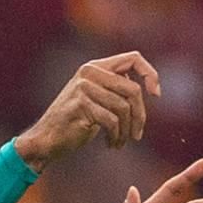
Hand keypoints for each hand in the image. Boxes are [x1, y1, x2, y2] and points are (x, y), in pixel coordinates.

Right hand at [14, 52, 161, 168]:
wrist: (46, 139)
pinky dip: (116, 136)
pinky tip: (111, 144)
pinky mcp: (80, 105)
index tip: (156, 95)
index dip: (150, 74)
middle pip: (133, 89)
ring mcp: (83, 87)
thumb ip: (116, 88)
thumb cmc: (76, 122)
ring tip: (121, 142)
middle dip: (140, 115)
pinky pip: (111, 121)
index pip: (134, 58)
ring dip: (127, 130)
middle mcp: (89, 72)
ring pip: (123, 107)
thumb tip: (150, 86)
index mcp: (96, 66)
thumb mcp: (98, 99)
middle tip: (137, 135)